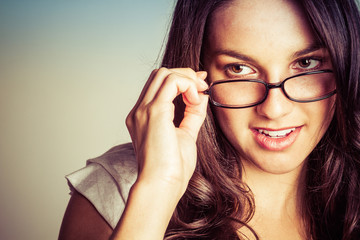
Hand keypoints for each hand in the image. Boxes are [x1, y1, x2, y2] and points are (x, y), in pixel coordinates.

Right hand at [126, 67, 208, 192]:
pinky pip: (172, 82)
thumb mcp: (185, 135)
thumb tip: (201, 96)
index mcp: (143, 117)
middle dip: (184, 75)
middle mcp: (139, 111)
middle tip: (202, 86)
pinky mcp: (154, 111)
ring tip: (199, 94)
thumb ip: (192, 115)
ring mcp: (144, 110)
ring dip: (186, 78)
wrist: (162, 185)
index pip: (158, 85)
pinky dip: (187, 85)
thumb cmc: (171, 168)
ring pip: (164, 74)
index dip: (181, 79)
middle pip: (160, 74)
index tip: (200, 86)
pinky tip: (195, 99)